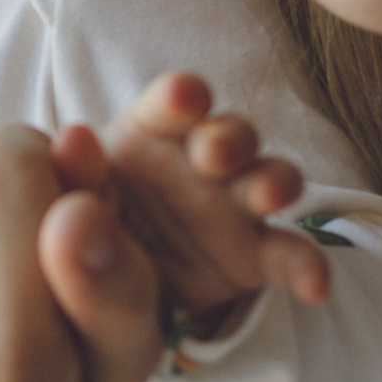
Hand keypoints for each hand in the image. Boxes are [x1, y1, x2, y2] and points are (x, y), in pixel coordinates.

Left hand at [59, 72, 331, 341]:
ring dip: (272, 182)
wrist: (105, 283)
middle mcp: (203, 160)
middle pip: (229, 135)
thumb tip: (70, 136)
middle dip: (227, 138)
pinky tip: (313, 284)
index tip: (181, 98)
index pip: (171, 105)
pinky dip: (306, 266)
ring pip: (269, 180)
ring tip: (267, 197)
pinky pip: (289, 255)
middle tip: (213, 155)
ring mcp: (235, 205)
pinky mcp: (257, 254)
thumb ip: (71, 172)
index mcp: (151, 132)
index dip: (180, 97)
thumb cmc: (84, 217)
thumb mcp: (68, 197)